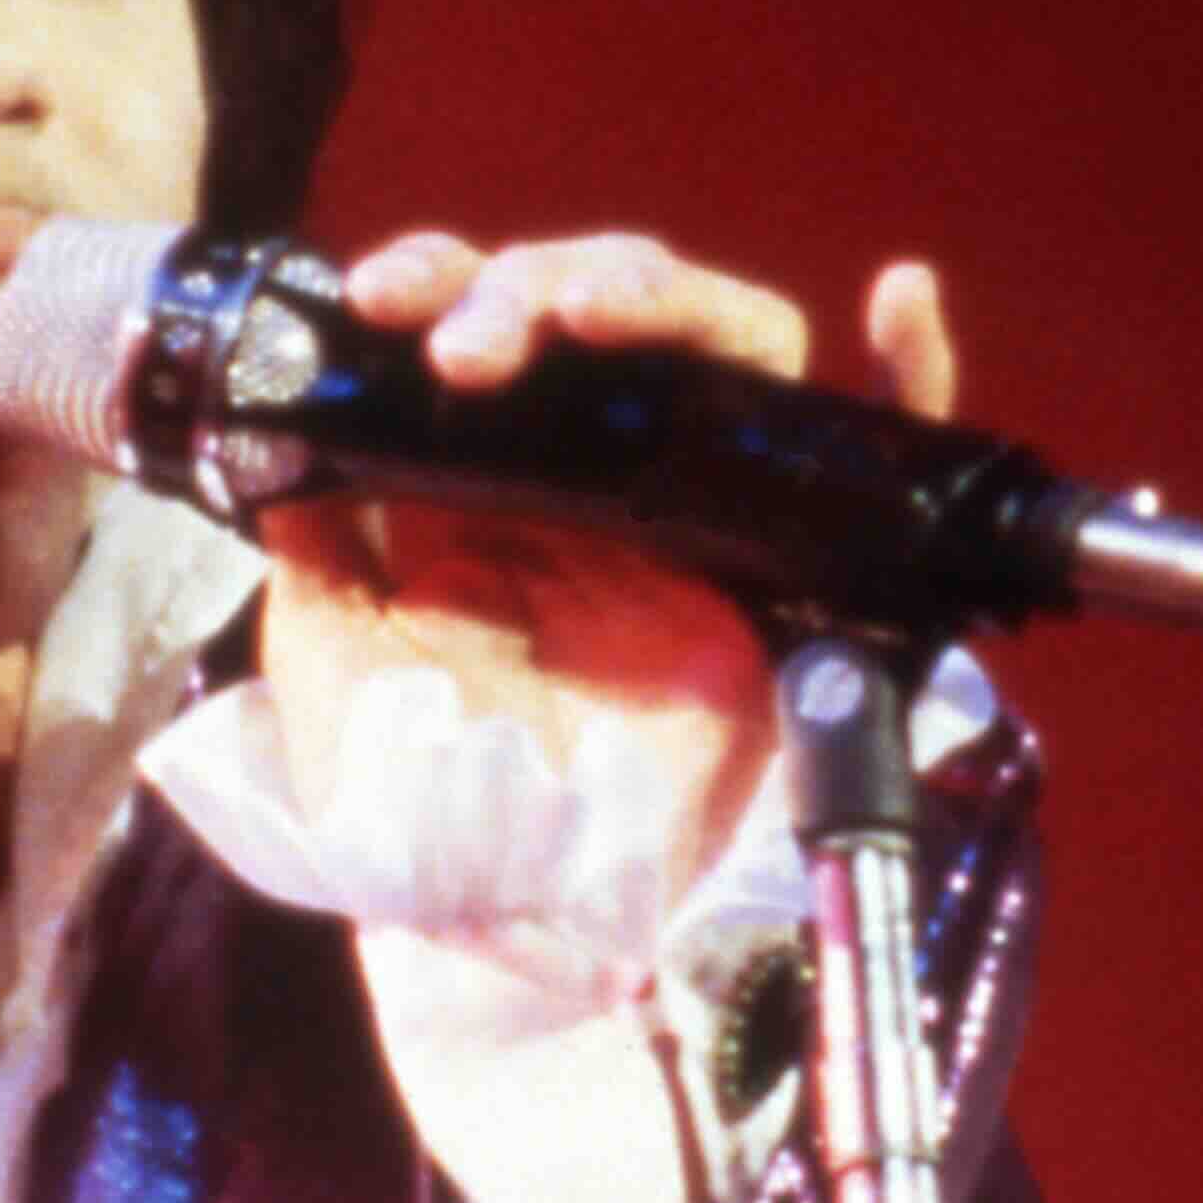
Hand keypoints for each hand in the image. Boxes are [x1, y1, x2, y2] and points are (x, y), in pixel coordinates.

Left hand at [250, 233, 959, 900]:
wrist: (509, 923)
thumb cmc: (417, 799)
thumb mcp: (330, 649)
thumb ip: (319, 540)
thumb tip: (293, 429)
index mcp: (495, 476)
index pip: (493, 323)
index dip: (447, 279)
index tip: (387, 299)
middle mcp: (604, 468)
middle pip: (604, 311)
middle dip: (534, 287)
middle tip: (474, 345)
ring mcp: (703, 504)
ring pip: (724, 339)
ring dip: (658, 293)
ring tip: (593, 311)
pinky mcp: (791, 563)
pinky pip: (882, 448)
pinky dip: (908, 369)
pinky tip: (895, 298)